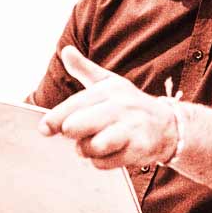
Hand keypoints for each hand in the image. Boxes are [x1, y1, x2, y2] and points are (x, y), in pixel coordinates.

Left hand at [38, 45, 177, 168]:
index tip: (44, 128)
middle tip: (75, 133)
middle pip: (78, 126)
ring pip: (92, 146)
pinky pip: (106, 162)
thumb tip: (65, 50)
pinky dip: (101, 162)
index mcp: (108, 89)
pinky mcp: (138, 147)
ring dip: (86, 149)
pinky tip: (109, 152)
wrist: (167, 125)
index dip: (55, 118)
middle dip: (71, 133)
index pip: (75, 104)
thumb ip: (84, 69)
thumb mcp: (109, 82)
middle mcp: (119, 106)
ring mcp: (130, 127)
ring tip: (93, 144)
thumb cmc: (130, 104)